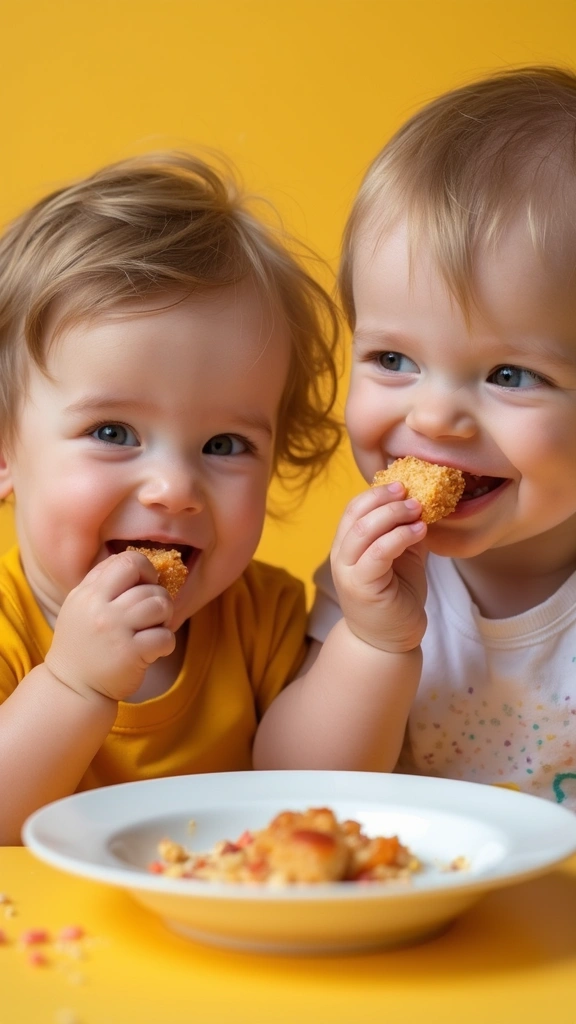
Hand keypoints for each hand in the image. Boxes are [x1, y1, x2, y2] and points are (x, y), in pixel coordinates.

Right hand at [45, 552, 175, 701]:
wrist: (71, 688)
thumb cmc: (82, 644)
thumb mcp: (81, 606)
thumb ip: (103, 582)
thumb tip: (139, 563)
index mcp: (88, 593)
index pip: (127, 561)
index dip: (145, 569)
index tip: (145, 585)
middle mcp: (100, 608)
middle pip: (149, 586)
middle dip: (159, 598)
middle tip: (151, 615)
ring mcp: (115, 631)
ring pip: (160, 606)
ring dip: (164, 619)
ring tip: (153, 630)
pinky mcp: (130, 654)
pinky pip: (165, 636)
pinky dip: (166, 643)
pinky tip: (154, 649)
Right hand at [331, 483, 427, 653]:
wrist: (390, 639)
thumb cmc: (395, 596)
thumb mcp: (402, 556)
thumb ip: (405, 531)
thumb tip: (423, 502)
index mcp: (347, 544)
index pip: (353, 507)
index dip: (376, 493)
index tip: (404, 485)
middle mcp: (341, 556)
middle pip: (355, 514)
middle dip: (385, 499)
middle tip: (412, 493)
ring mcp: (348, 571)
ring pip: (363, 530)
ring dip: (394, 515)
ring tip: (419, 510)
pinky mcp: (361, 586)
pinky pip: (378, 553)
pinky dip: (400, 537)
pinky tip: (419, 532)